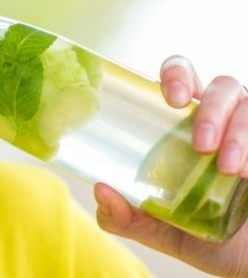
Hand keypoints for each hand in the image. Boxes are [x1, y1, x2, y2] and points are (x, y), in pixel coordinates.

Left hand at [93, 55, 247, 276]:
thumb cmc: (203, 235)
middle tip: (200, 143)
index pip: (181, 78)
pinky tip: (245, 173)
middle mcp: (222, 121)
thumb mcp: (158, 229)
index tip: (171, 97)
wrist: (246, 260)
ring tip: (225, 167)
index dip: (177, 74)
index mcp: (185, 126)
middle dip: (211, 109)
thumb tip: (100, 189)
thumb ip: (124, 215)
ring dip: (237, 133)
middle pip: (221, 85)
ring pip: (247, 104)